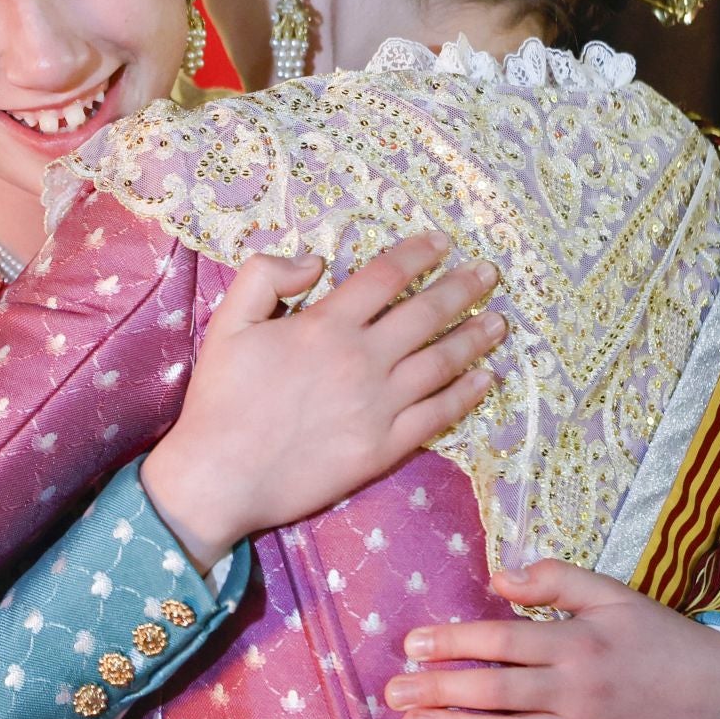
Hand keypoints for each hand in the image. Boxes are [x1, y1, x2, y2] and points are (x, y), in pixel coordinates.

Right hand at [142, 232, 503, 572]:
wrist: (222, 475)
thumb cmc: (221, 399)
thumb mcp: (226, 323)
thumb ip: (264, 277)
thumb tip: (315, 262)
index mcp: (326, 325)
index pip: (384, 277)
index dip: (417, 254)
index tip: (441, 243)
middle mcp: (362, 359)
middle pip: (426, 314)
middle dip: (462, 288)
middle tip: (489, 273)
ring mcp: (379, 405)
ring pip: (442, 362)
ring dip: (474, 338)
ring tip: (498, 322)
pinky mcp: (384, 447)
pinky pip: (437, 415)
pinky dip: (465, 395)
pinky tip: (484, 380)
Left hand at [386, 558, 719, 718]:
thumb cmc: (660, 638)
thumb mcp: (614, 594)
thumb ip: (556, 579)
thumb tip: (496, 575)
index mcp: (577, 642)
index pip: (501, 640)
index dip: (452, 643)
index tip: (411, 646)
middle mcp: (578, 690)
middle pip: (495, 692)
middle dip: (438, 691)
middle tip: (393, 693)